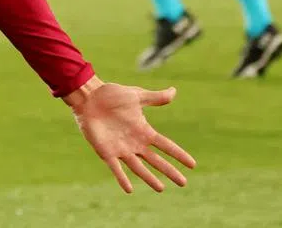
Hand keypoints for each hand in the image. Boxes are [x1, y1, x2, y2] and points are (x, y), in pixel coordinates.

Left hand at [68, 81, 195, 193]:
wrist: (88, 97)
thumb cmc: (111, 95)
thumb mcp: (136, 96)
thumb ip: (155, 98)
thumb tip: (174, 91)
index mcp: (143, 131)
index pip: (165, 145)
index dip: (178, 154)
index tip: (192, 165)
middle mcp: (135, 143)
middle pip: (156, 160)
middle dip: (169, 171)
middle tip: (183, 183)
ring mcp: (121, 149)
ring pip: (138, 167)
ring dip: (149, 178)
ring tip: (161, 188)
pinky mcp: (106, 152)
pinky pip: (115, 168)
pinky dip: (121, 178)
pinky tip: (129, 189)